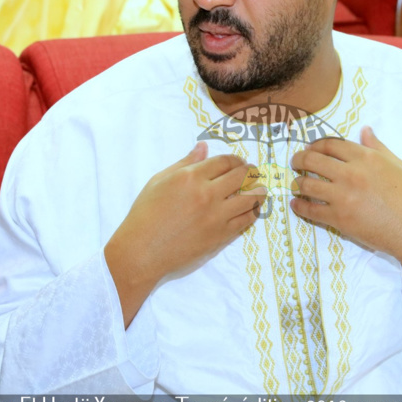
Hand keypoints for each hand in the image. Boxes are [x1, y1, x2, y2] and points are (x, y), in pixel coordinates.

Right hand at [104, 143, 262, 325]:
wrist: (141, 253)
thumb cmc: (144, 216)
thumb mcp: (159, 181)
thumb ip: (185, 163)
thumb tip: (203, 147)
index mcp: (191, 178)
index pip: (225, 161)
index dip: (236, 160)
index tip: (239, 163)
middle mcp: (207, 195)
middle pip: (242, 176)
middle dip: (251, 171)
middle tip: (253, 173)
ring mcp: (217, 217)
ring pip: (251, 198)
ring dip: (259, 191)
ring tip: (260, 189)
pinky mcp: (221, 237)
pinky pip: (246, 221)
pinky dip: (252, 212)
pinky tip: (251, 209)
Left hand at [290, 127, 401, 305]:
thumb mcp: (396, 164)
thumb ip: (377, 147)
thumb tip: (364, 130)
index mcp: (365, 157)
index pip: (330, 144)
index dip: (315, 145)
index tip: (309, 149)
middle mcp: (351, 173)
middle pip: (313, 160)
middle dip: (299, 160)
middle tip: (295, 163)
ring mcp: (343, 196)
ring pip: (307, 184)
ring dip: (297, 183)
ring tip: (296, 185)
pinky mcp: (339, 219)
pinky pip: (310, 210)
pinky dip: (299, 207)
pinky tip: (296, 204)